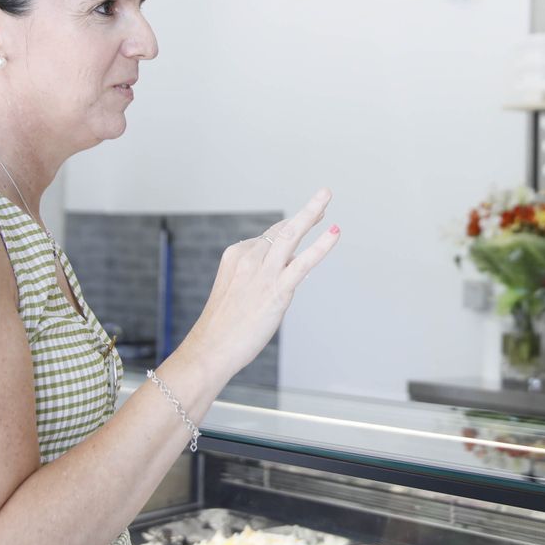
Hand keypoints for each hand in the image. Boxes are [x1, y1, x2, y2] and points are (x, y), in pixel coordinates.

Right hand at [188, 188, 338, 380]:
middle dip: (305, 212)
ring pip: (290, 236)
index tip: (308, 219)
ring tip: (326, 197)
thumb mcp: (236, 291)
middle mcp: (248, 258)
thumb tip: (293, 268)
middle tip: (324, 195)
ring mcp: (262, 273)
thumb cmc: (223, 327)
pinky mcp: (276, 290)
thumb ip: (262, 276)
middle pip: (281, 230)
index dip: (290, 227)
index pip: (268, 237)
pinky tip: (334, 234)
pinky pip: (302, 262)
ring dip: (310, 213)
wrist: (209, 349)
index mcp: (236, 256)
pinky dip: (321, 246)